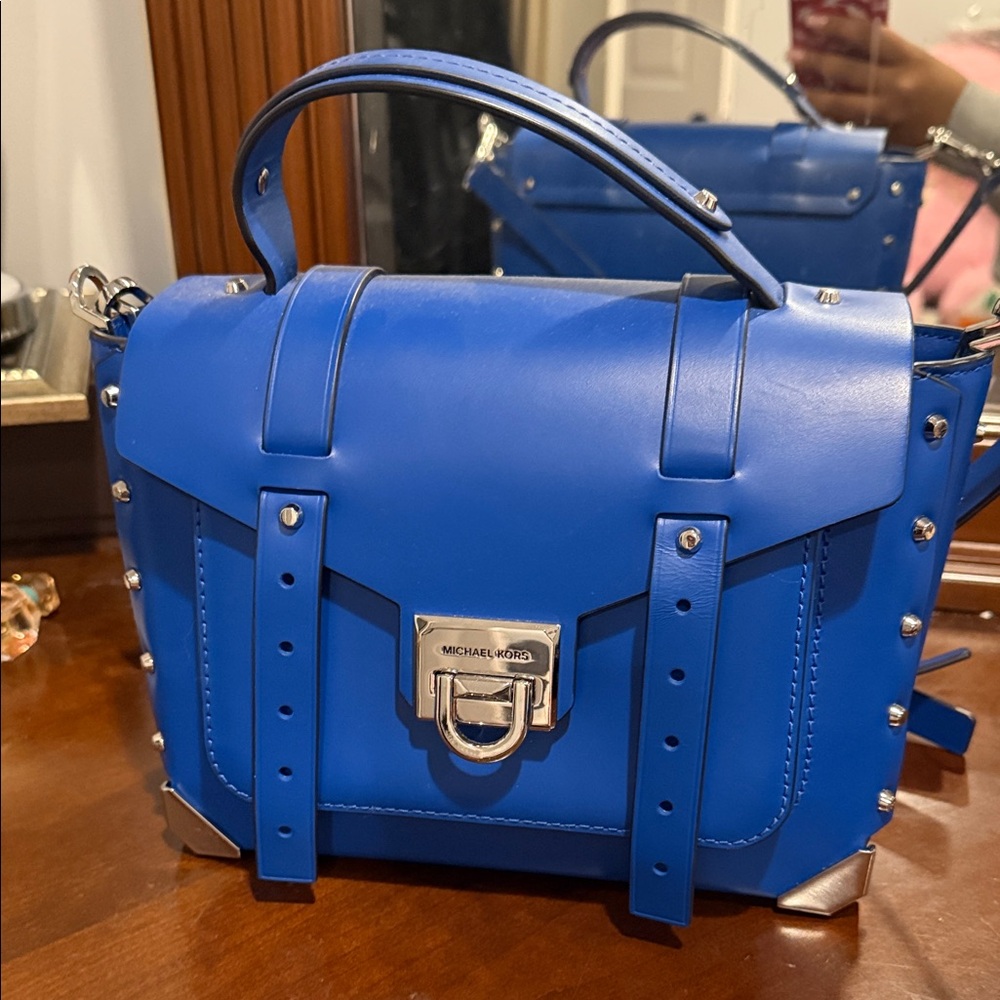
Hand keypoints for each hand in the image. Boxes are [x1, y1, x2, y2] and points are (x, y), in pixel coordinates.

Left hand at [788, 15, 966, 146]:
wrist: (959, 124)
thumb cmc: (937, 87)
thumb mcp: (916, 59)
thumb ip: (883, 53)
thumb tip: (844, 44)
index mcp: (907, 59)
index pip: (867, 38)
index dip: (837, 28)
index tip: (813, 21)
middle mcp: (894, 86)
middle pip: (847, 71)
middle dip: (815, 60)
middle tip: (793, 52)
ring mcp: (883, 114)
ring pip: (838, 104)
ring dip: (812, 94)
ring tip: (795, 84)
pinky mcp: (875, 136)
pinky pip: (842, 126)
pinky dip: (823, 117)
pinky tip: (809, 109)